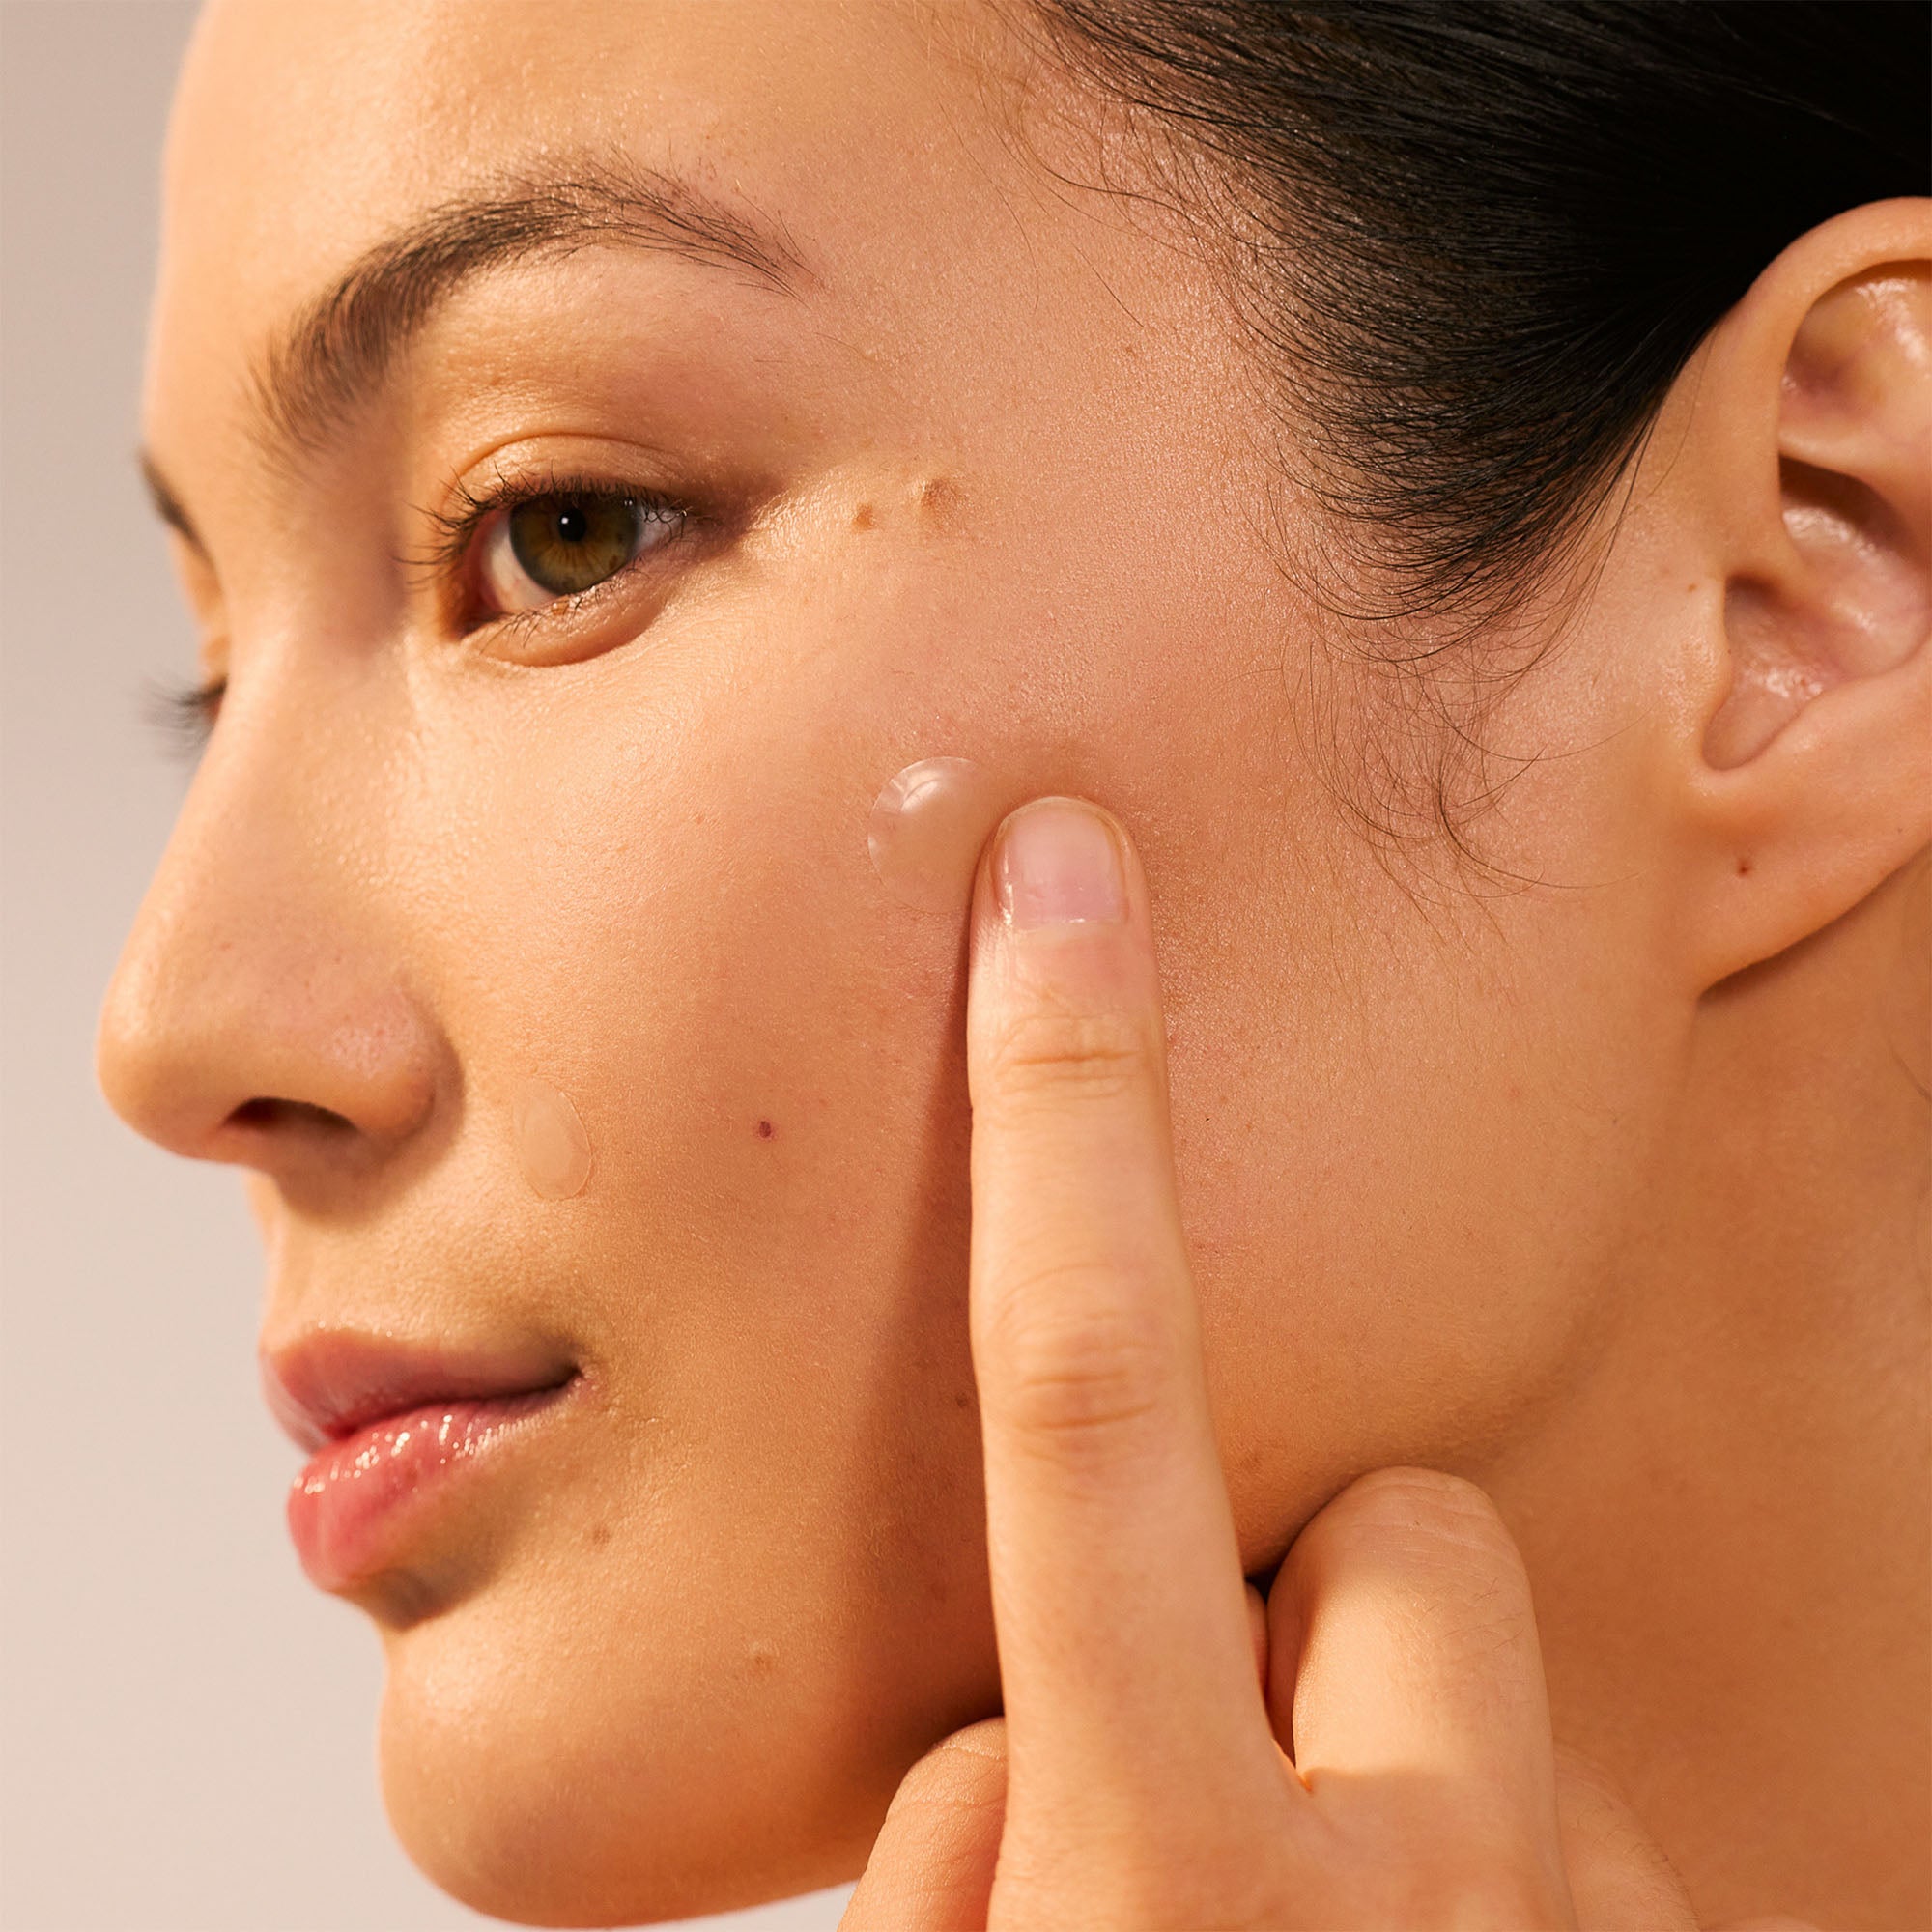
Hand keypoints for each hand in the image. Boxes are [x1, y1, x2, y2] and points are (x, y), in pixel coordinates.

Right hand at [842, 796, 1803, 1931]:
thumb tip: (1029, 1725)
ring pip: (1489, 1665)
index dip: (1056, 1101)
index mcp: (1160, 1887)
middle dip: (1299, 1585)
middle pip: (1391, 1521)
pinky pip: (1584, 1820)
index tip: (1061, 870)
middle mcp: (1401, 1899)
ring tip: (1316, 1917)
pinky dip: (1489, 1873)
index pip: (1080, 1390)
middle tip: (1223, 1775)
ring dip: (1389, 1748)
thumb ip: (968, 1838)